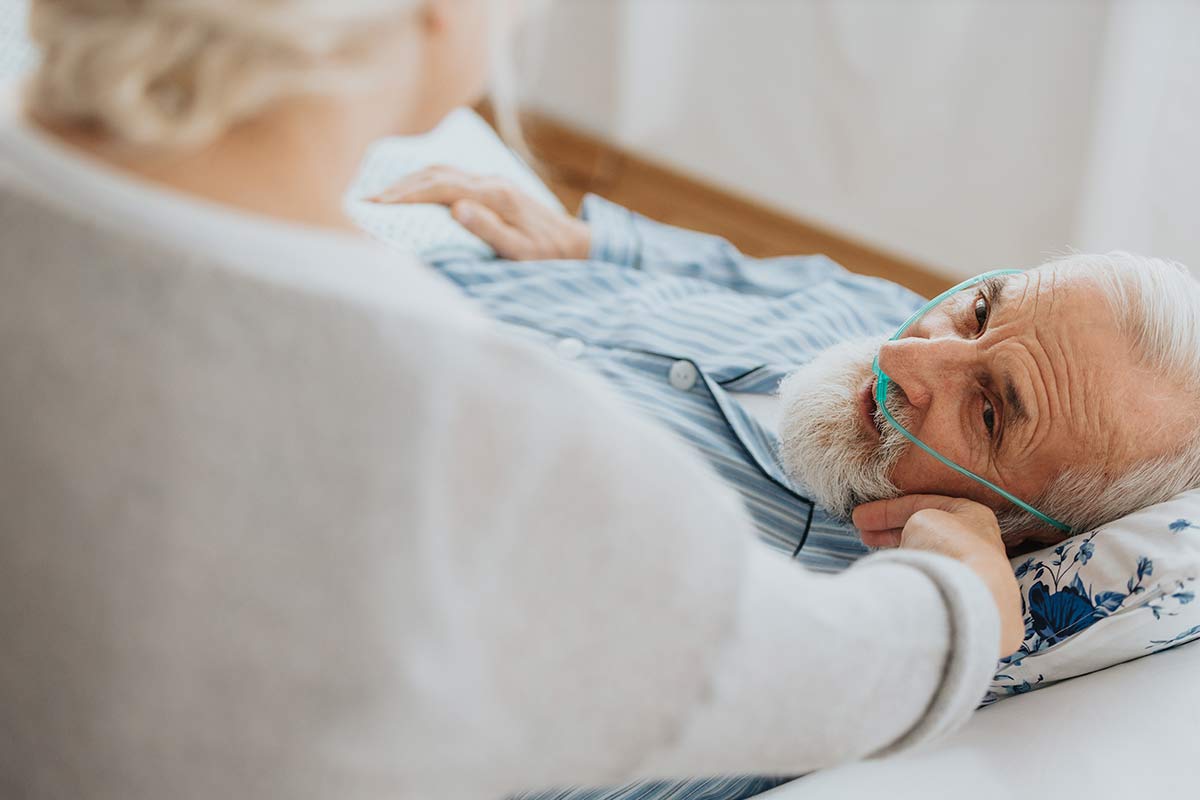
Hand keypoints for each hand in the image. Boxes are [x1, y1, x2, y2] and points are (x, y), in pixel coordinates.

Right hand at [369, 166, 591, 260]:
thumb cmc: (550, 256)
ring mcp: (492, 181)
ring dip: (410, 181)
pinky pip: (451, 176)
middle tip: (366, 202)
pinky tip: (411, 192)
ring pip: (442, 170)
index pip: (441, 186)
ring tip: (381, 197)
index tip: (376, 205)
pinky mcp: (492, 187)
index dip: (406, 194)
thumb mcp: (522, 251)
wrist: (578, 245)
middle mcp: (492, 182)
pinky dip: (425, 181)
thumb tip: (457, 208)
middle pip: (436, 172)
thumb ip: (490, 230)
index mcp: (495, 195)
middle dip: (398, 186)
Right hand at [853, 494, 1023, 656]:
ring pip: (923, 552)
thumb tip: (906, 540)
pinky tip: (892, 567)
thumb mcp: (922, 518)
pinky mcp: (957, 590)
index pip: (922, 505)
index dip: (888, 509)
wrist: (967, 593)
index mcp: (971, 513)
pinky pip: (928, 573)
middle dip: (889, 529)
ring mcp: (966, 567)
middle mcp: (973, 539)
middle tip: (863, 531)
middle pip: (922, 528)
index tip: (861, 516)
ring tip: (870, 549)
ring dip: (897, 550)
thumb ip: (911, 523)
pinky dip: (909, 568)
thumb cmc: (949, 547)